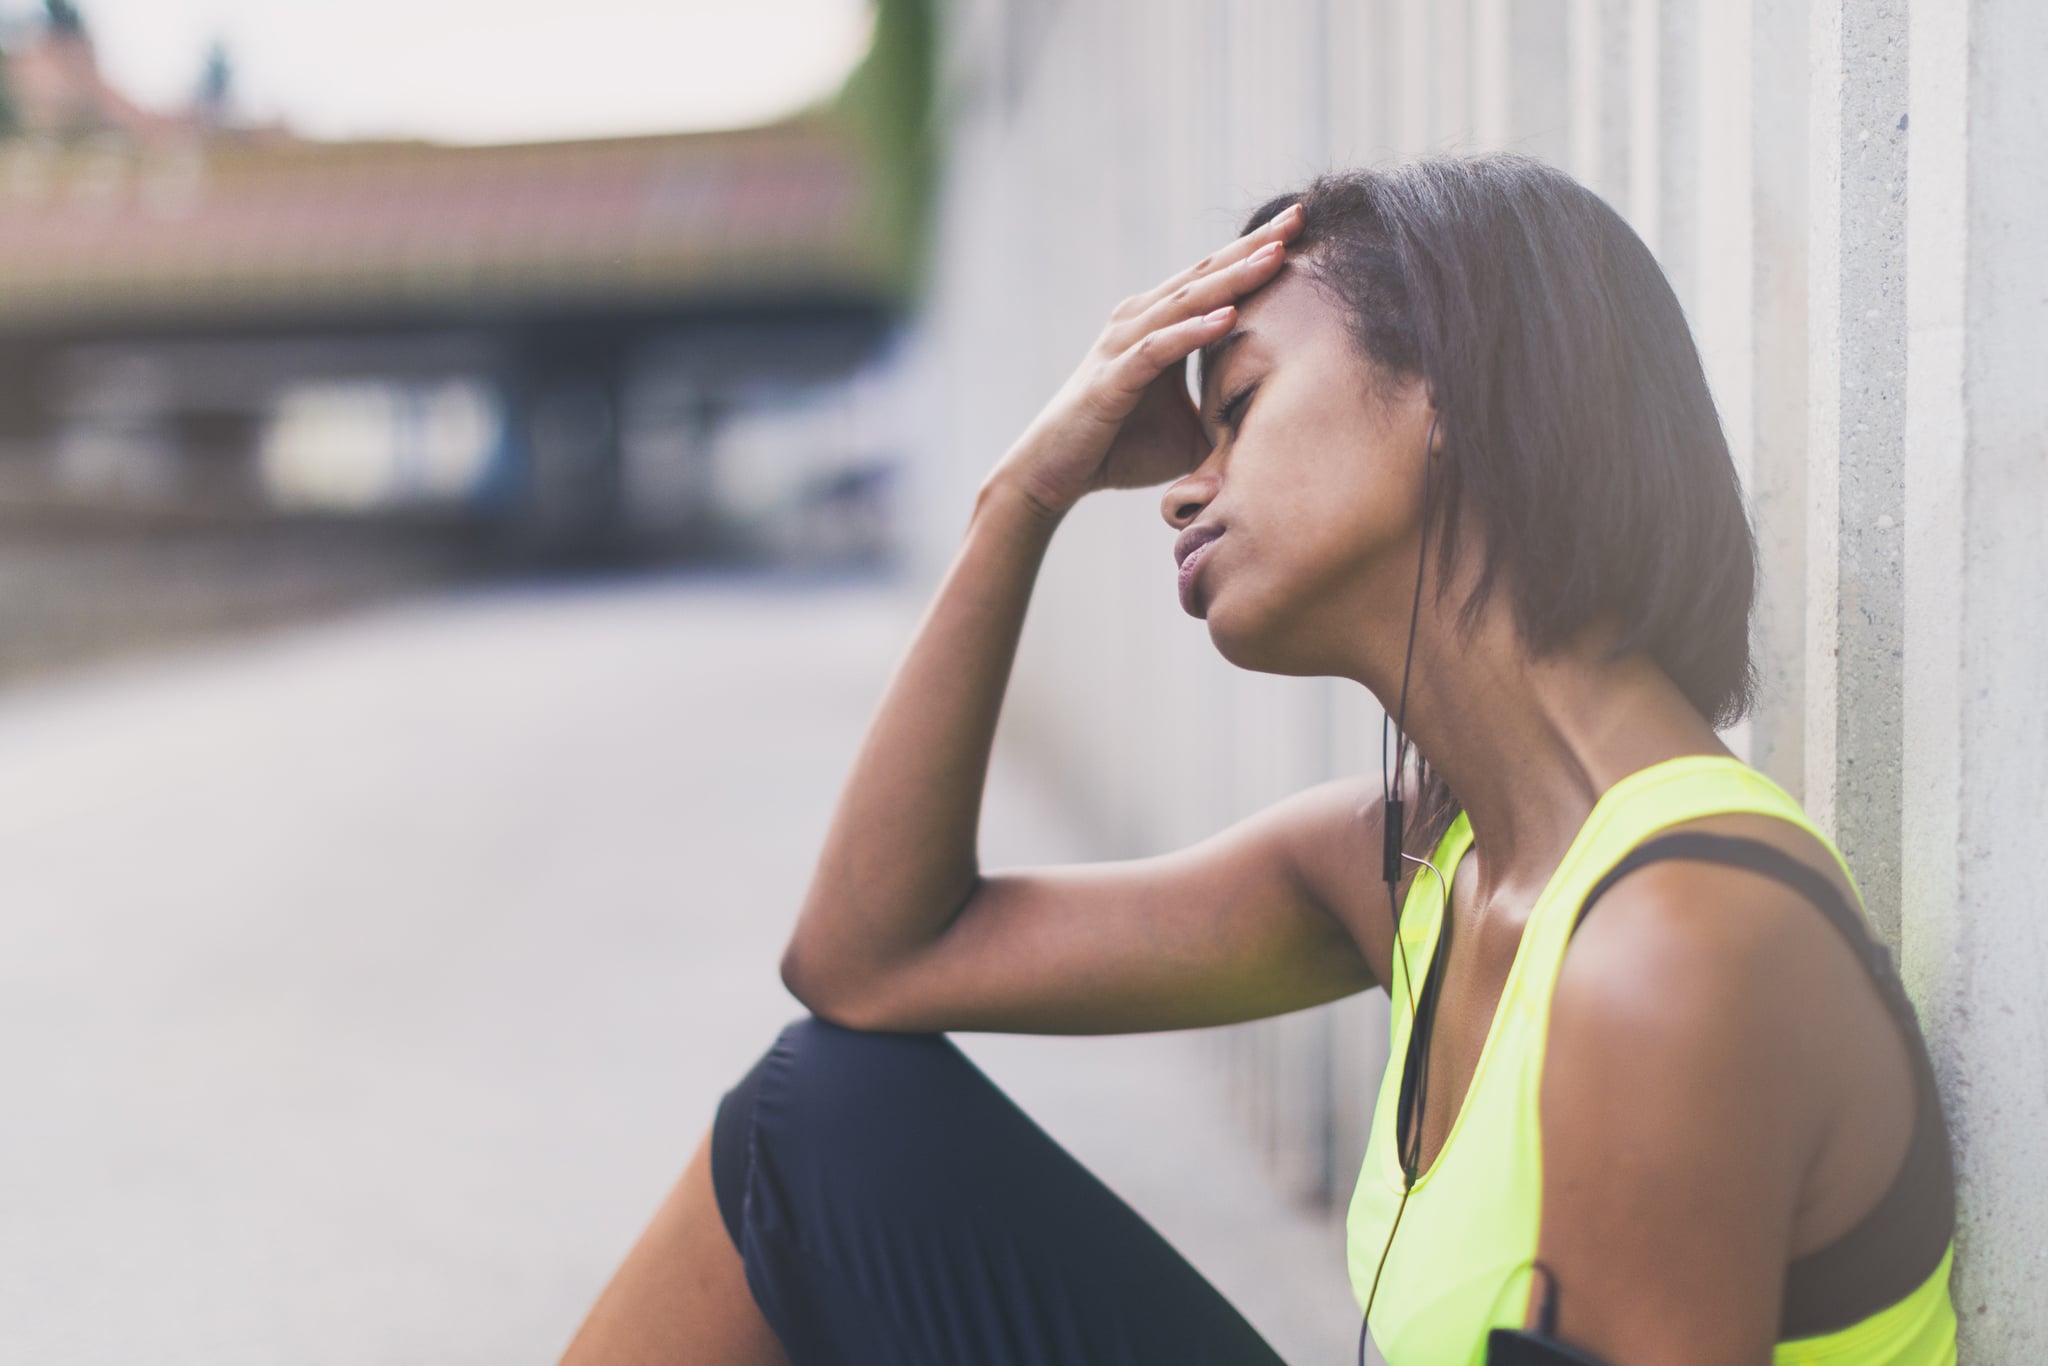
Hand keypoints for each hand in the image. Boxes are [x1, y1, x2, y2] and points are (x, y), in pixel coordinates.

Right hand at [989, 203, 1303, 518]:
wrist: (1054, 473)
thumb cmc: (1120, 449)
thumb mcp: (1190, 428)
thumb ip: (1228, 413)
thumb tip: (1284, 425)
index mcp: (1157, 323)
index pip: (1213, 278)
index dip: (1255, 250)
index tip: (1302, 224)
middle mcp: (1139, 321)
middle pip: (1204, 274)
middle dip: (1253, 246)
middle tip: (1299, 216)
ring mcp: (1123, 346)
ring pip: (1185, 303)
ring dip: (1232, 279)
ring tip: (1275, 256)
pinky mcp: (1112, 379)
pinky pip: (1159, 350)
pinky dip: (1194, 332)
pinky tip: (1229, 317)